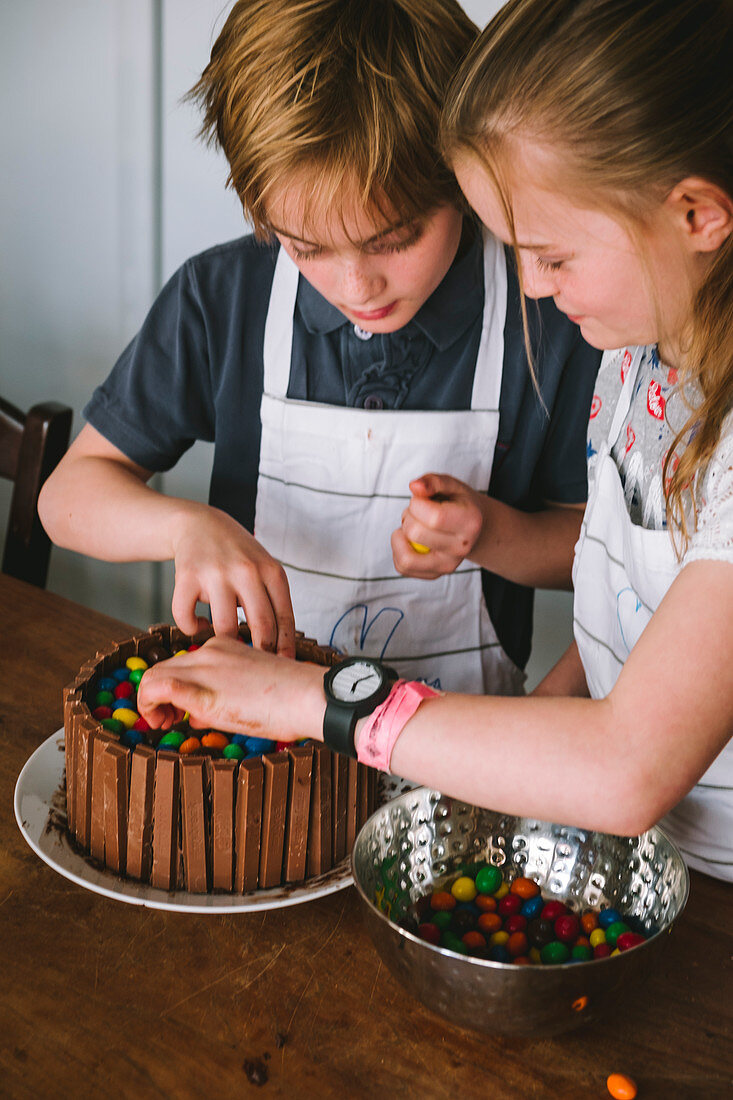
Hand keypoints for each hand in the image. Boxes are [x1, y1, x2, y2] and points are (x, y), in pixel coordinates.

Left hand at [137, 635, 324, 738]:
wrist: (310, 695)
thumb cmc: (291, 697)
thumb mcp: (250, 688)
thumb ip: (221, 695)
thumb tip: (195, 715)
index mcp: (223, 647)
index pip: (181, 663)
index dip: (171, 689)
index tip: (178, 711)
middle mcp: (209, 652)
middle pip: (162, 668)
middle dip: (155, 696)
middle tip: (168, 721)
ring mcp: (206, 669)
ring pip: (153, 677)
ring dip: (149, 703)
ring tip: (164, 723)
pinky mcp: (204, 692)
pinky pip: (161, 688)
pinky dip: (150, 705)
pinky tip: (161, 721)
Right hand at [170, 504, 295, 654]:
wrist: (200, 524)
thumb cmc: (238, 555)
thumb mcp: (265, 569)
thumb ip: (273, 602)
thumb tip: (281, 650)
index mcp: (271, 572)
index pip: (284, 619)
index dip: (285, 648)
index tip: (282, 666)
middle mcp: (246, 572)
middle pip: (260, 628)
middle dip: (260, 653)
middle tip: (254, 666)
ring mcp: (216, 574)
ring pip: (225, 629)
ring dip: (224, 644)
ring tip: (224, 641)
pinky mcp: (186, 578)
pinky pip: (187, 619)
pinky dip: (193, 628)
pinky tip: (199, 623)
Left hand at [391, 473, 484, 578]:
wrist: (473, 528)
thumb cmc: (459, 503)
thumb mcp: (451, 485)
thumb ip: (433, 482)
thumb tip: (414, 486)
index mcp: (469, 522)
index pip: (433, 517)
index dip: (417, 503)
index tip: (423, 499)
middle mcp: (461, 548)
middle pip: (415, 534)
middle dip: (408, 517)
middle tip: (419, 512)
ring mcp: (448, 565)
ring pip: (406, 559)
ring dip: (400, 537)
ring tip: (413, 527)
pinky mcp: (434, 574)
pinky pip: (402, 567)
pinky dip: (399, 550)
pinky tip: (411, 539)